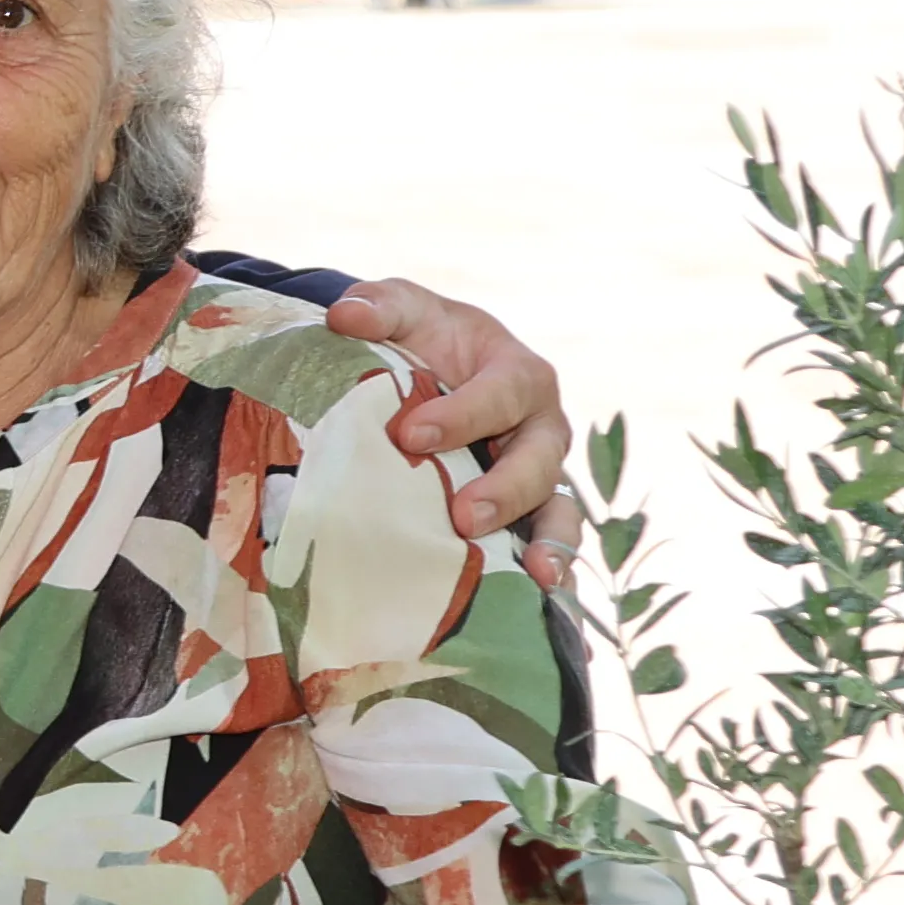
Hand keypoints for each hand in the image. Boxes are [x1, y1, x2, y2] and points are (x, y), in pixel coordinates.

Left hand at [326, 273, 573, 571]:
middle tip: (463, 516)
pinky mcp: (527, 513)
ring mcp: (539, 474)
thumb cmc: (423, 340)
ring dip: (550, 541)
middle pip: (540, 459)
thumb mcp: (405, 311)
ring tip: (536, 574)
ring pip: (559, 507)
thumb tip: (344, 314)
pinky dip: (548, 567)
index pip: (501, 393)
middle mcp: (540, 427)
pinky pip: (548, 542)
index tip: (409, 436)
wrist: (430, 371)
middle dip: (505, 489)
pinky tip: (537, 597)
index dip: (462, 415)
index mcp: (518, 373)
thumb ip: (381, 306)